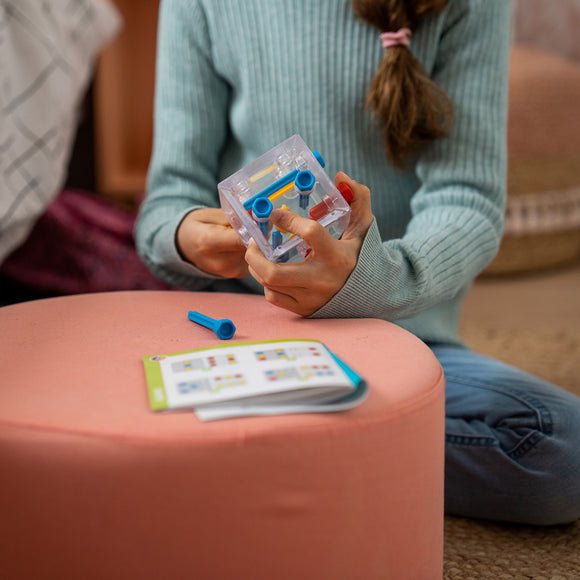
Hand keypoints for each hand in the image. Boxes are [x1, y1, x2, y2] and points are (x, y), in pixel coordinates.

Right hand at [176, 208, 248, 277]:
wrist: (184, 249)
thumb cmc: (197, 227)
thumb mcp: (209, 215)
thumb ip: (232, 216)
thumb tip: (255, 214)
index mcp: (208, 242)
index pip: (240, 237)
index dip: (253, 227)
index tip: (258, 217)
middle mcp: (220, 261)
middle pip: (250, 245)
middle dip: (255, 233)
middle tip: (255, 221)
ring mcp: (230, 271)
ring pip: (254, 252)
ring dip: (254, 242)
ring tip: (243, 233)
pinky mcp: (238, 274)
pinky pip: (253, 258)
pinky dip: (251, 250)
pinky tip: (240, 244)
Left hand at [245, 172, 373, 314]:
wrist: (370, 294)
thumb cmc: (360, 255)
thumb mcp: (364, 226)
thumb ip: (358, 198)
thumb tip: (341, 177)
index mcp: (336, 255)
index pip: (310, 233)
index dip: (288, 220)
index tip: (274, 213)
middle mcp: (321, 279)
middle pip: (274, 272)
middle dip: (254, 254)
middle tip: (254, 242)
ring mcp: (310, 297)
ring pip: (270, 285)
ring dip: (257, 267)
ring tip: (259, 254)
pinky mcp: (304, 309)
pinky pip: (274, 297)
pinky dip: (267, 283)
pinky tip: (270, 271)